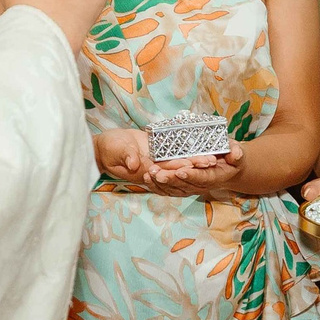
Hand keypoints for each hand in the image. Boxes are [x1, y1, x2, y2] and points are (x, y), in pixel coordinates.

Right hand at [96, 131, 244, 196]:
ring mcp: (158, 162)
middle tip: (211, 162)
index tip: (191, 166)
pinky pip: (176, 154)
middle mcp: (155, 169)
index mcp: (144, 172)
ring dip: (196, 161)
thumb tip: (135, 163)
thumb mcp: (116, 151)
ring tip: (213, 157)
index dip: (178, 169)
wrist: (106, 147)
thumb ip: (126, 157)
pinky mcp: (160, 153)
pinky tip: (203, 148)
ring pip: (180, 163)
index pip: (164, 172)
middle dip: (194, 166)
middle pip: (177, 169)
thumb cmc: (108, 149)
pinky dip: (189, 153)